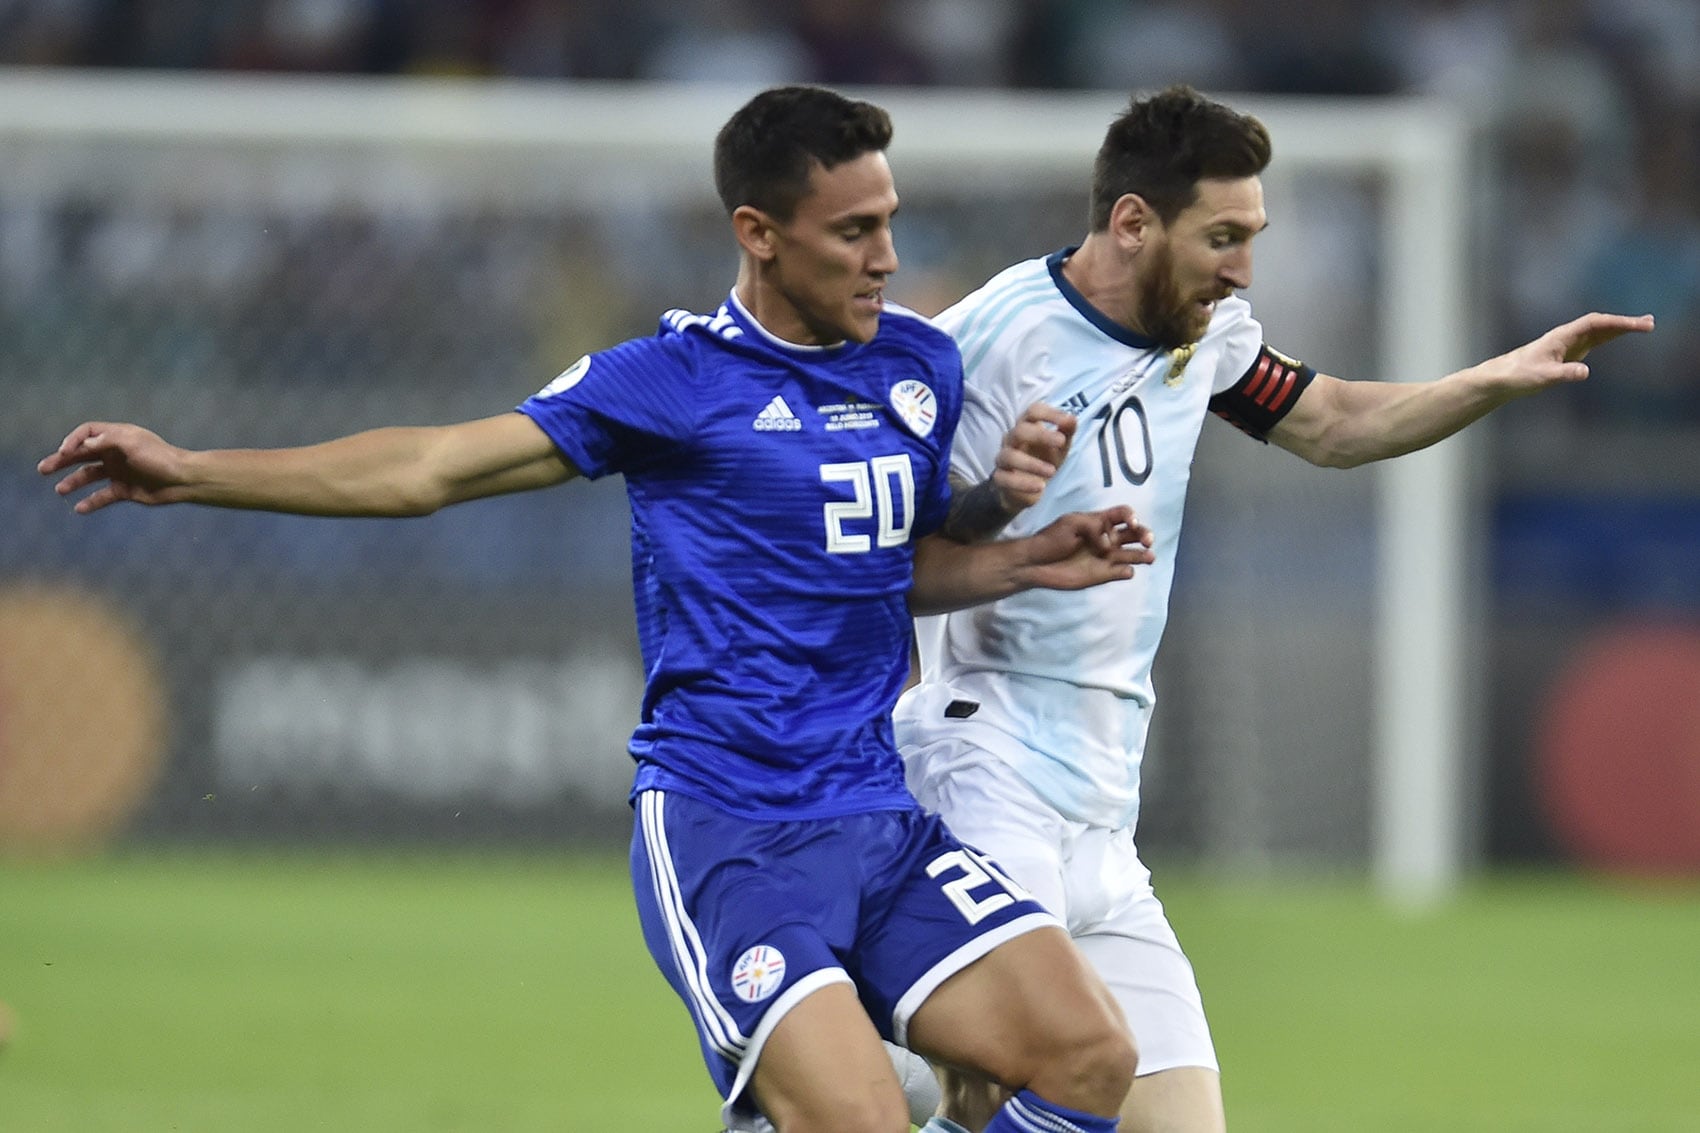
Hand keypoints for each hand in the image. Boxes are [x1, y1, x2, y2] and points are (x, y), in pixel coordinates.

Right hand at [38, 422, 188, 513]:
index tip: (65, 452)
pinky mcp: (125, 490)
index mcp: (117, 437)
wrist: (182, 480)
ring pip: (89, 476)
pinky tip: (79, 508)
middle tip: (43, 469)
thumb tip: (84, 443)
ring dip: (73, 482)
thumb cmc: (158, 458)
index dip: (73, 441)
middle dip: (62, 461)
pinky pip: (103, 496)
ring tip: (60, 490)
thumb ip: (107, 440)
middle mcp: (115, 453)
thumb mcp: (132, 443)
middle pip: (82, 454)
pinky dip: (91, 502)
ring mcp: (119, 472)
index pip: (87, 433)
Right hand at [991, 403, 1075, 512]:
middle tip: (1061, 442)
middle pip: (1019, 431)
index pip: (1033, 411)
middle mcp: (1011, 439)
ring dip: (1032, 463)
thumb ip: (1066, 432)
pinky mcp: (1000, 478)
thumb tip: (1072, 419)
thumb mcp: (1060, 447)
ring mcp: (1003, 459)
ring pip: (1010, 456)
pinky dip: (1023, 483)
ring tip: (1052, 472)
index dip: (1049, 413)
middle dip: (1041, 435)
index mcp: (1026, 426)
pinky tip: (1040, 487)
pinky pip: (1005, 479)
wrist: (1026, 488)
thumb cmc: (1043, 460)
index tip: (1066, 421)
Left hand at [1016, 506, 1154, 591]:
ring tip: (1150, 557)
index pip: (1123, 514)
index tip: (1131, 522)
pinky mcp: (1104, 574)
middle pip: (1134, 533)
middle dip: (1144, 534)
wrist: (1036, 563)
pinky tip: (1125, 570)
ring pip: (1133, 553)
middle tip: (1147, 541)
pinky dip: (1128, 571)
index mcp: (1100, 521)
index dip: (1131, 516)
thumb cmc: (1052, 539)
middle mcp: (1108, 538)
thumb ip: (1094, 527)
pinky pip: (1123, 572)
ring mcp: (1107, 557)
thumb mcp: (1071, 523)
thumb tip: (1109, 544)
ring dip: (1144, 554)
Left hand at [1485, 312, 1654, 394]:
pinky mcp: (1566, 353)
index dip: (1618, 322)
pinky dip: (1609, 336)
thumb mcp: (1542, 377)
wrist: (1501, 378)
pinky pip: (1593, 340)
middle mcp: (1567, 336)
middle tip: (1650, 323)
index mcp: (1562, 336)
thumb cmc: (1519, 376)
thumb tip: (1585, 372)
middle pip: (1601, 324)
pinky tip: (1619, 335)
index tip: (1638, 325)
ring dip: (1620, 328)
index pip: (1596, 323)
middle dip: (1625, 323)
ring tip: (1645, 326)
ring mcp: (1567, 343)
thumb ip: (1564, 374)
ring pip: (1598, 331)